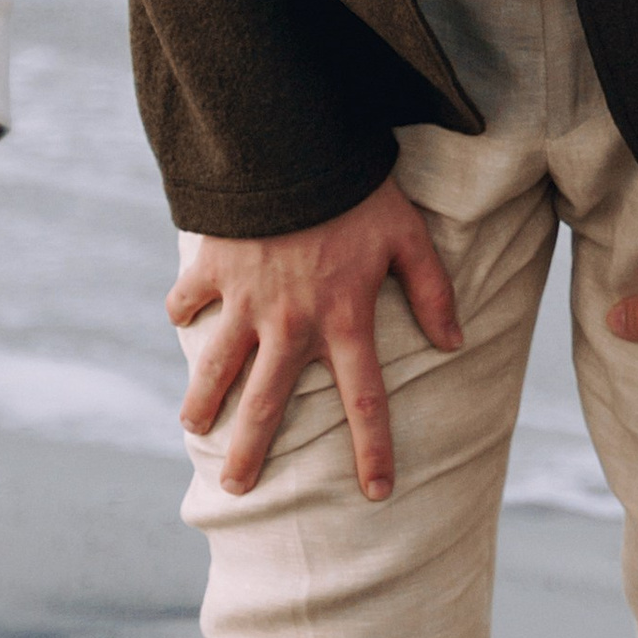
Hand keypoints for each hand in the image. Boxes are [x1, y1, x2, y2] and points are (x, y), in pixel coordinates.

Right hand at [169, 180, 461, 501]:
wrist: (293, 144)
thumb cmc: (359, 189)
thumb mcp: (409, 235)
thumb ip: (433, 291)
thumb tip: (455, 343)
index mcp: (345, 318)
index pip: (365, 400)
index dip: (373, 450)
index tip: (375, 493)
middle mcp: (292, 322)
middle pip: (269, 405)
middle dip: (252, 453)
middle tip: (238, 490)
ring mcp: (246, 299)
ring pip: (218, 367)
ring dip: (203, 403)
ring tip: (194, 429)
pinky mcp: (215, 268)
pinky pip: (189, 300)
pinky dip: (183, 311)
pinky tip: (182, 323)